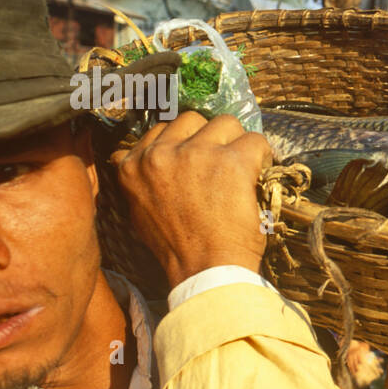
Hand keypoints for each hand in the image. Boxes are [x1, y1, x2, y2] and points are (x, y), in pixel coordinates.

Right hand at [110, 112, 272, 288]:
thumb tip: (126, 157)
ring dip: (236, 142)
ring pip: (226, 122)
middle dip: (209, 136)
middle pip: (193, 119)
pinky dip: (262, 155)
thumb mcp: (138, 211)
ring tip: (241, 167)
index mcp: (134, 165)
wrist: (205, 269)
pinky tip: (259, 173)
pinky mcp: (231, 161)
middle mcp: (161, 154)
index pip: (161, 129)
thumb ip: (136, 178)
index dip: (185, 141)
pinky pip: (255, 140)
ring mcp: (197, 154)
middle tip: (221, 161)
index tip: (198, 155)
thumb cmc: (177, 247)